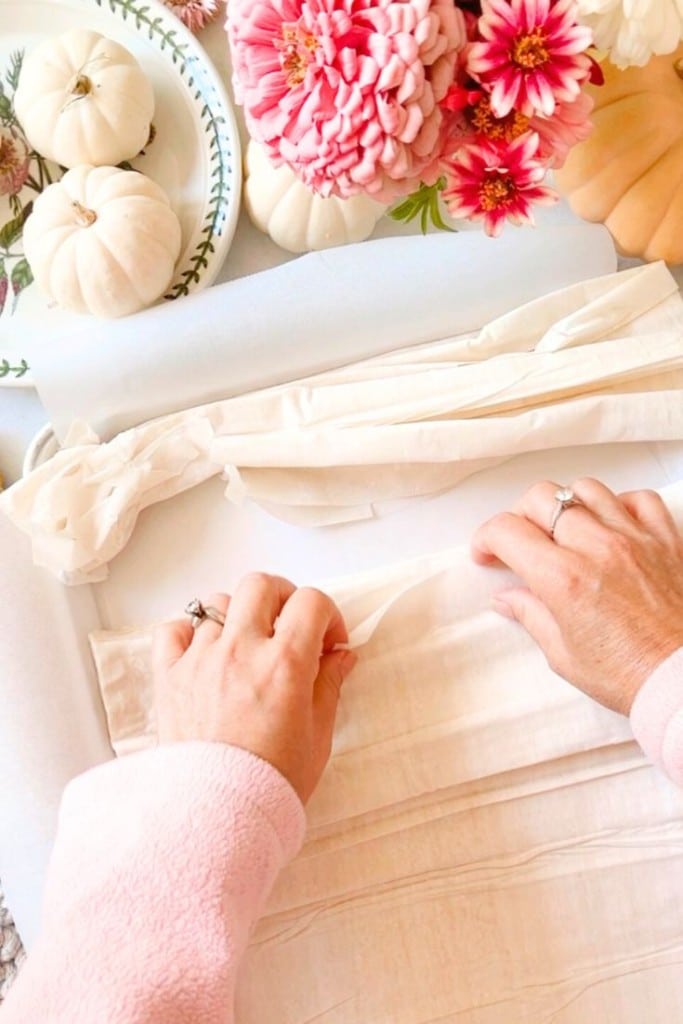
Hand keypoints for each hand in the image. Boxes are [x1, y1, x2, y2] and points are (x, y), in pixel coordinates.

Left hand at [152, 573, 356, 803]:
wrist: (215, 817)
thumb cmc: (270, 783)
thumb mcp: (317, 737)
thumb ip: (329, 686)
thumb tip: (342, 655)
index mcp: (285, 664)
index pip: (311, 602)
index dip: (327, 615)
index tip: (328, 642)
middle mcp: (240, 651)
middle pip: (262, 585)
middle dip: (283, 598)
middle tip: (290, 627)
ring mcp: (200, 660)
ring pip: (218, 603)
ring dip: (238, 616)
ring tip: (247, 646)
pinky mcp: (168, 676)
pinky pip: (173, 629)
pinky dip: (189, 632)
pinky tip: (205, 653)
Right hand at [471, 478, 682, 714]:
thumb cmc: (632, 674)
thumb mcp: (564, 655)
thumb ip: (531, 616)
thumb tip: (509, 598)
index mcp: (563, 579)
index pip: (506, 531)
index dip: (486, 538)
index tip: (487, 552)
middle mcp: (596, 549)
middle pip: (541, 498)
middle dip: (520, 516)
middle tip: (520, 540)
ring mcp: (633, 539)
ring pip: (585, 489)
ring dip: (567, 506)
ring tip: (565, 530)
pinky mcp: (665, 539)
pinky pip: (638, 498)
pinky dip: (619, 505)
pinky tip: (611, 525)